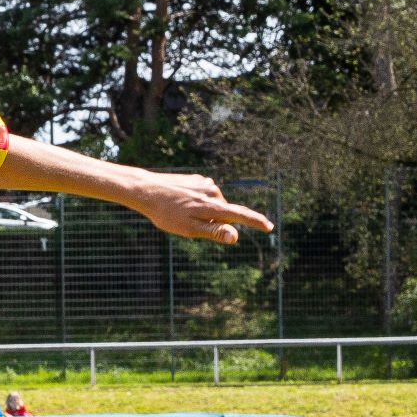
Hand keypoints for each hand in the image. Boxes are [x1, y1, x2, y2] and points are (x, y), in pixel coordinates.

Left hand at [121, 168, 273, 243]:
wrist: (146, 190)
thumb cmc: (165, 214)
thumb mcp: (188, 228)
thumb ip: (213, 232)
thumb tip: (234, 237)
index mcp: (213, 207)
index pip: (241, 215)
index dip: (256, 222)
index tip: (270, 227)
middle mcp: (214, 193)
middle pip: (224, 212)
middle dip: (214, 221)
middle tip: (188, 224)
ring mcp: (206, 184)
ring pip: (214, 204)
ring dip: (204, 212)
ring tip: (181, 212)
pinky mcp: (198, 179)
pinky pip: (204, 196)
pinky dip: (197, 202)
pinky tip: (180, 201)